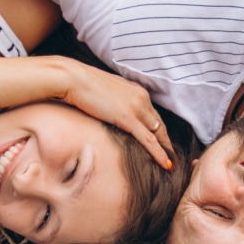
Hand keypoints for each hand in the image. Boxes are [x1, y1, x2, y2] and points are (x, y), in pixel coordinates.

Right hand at [57, 59, 173, 167]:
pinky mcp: (128, 118)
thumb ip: (115, 100)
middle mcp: (141, 97)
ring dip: (166, 150)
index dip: (158, 130)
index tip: (162, 143)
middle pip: (159, 124)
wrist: (72, 78)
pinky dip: (159, 153)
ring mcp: (136, 107)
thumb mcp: (105, 91)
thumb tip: (112, 110)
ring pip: (158, 133)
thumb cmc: (81, 83)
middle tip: (172, 157)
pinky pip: (148, 140)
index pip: (153, 114)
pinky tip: (166, 164)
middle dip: (166, 142)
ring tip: (171, 165)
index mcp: (136, 90)